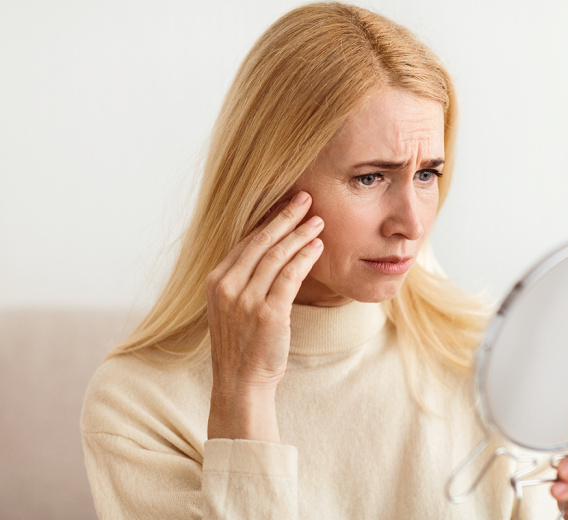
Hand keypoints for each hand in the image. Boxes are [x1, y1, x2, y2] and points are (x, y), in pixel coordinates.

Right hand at [206, 191, 323, 441]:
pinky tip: (318, 246)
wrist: (239, 382)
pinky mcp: (267, 313)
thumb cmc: (241, 345)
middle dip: (286, 216)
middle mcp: (227, 286)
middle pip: (261, 241)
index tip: (287, 204)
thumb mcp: (232, 307)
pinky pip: (290, 276)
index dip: (269, 220)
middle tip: (306, 198)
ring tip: (318, 220)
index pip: (246, 241)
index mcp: (216, 280)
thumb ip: (243, 279)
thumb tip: (269, 251)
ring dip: (300, 233)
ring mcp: (246, 299)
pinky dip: (305, 257)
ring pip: (277, 255)